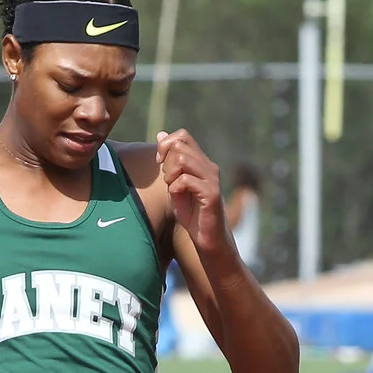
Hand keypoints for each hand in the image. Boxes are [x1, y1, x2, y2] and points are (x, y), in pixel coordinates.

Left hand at [156, 128, 228, 257]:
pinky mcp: (211, 194)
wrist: (207, 238)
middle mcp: (209, 166)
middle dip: (166, 162)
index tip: (160, 163)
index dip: (166, 145)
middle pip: (179, 146)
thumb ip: (169, 161)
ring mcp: (212, 179)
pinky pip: (186, 180)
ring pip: (183, 159)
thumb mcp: (174, 183)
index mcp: (201, 162)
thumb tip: (160, 134)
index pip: (182, 135)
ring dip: (170, 174)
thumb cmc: (191, 213)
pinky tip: (177, 196)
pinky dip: (175, 187)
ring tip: (172, 188)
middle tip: (167, 180)